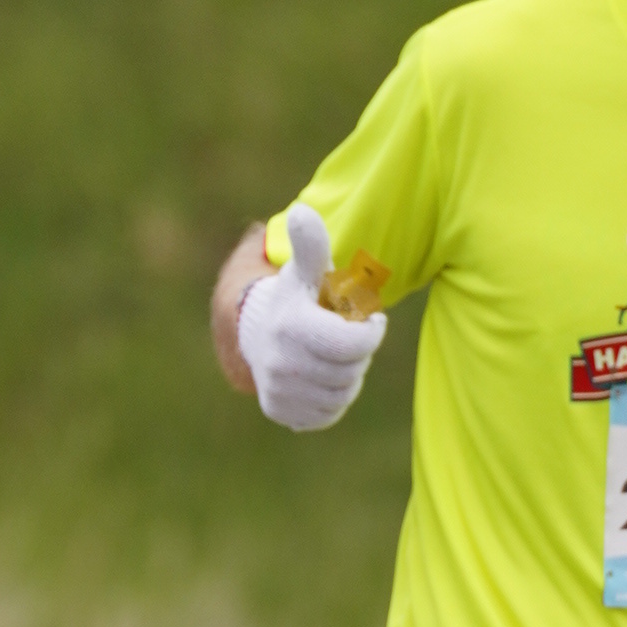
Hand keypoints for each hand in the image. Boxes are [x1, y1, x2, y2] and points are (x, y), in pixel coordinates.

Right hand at [236, 203, 385, 430]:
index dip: (370, 331)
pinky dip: (331, 398)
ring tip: (328, 355)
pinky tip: (318, 377)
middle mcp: (280, 363)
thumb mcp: (305, 270)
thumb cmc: (296, 297)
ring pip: (343, 394)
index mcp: (291, 325)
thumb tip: (302, 212)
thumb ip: (310, 245)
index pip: (355, 344)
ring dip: (346, 375)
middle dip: (356, 353)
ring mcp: (279, 390)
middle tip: (342, 336)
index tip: (366, 319)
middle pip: (351, 370)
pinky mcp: (280, 411)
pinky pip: (328, 414)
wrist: (255, 333)